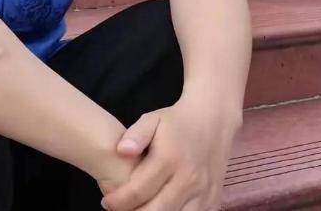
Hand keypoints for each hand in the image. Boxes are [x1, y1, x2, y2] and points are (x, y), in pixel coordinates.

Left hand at [98, 96, 241, 210]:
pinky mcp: (214, 201)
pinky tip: (161, 210)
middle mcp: (188, 179)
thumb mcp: (152, 120)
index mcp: (169, 159)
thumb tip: (121, 151)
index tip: (106, 202)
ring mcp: (204, 193)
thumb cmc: (177, 122)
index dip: (119, 201)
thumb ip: (135, 135)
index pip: (139, 190)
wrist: (213, 121)